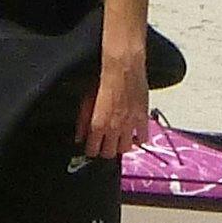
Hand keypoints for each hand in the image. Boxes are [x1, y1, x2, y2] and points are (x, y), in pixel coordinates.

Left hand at [78, 45, 153, 162]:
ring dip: (120, 146)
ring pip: (125, 149)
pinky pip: (142, 138)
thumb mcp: (86, 101)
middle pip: (109, 153)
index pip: (92, 151)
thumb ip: (82, 122)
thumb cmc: (104, 80)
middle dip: (105, 150)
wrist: (123, 69)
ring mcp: (129, 125)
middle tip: (104, 144)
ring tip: (118, 140)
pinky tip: (133, 135)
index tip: (91, 147)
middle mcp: (114, 129)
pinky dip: (138, 139)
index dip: (91, 150)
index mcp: (98, 125)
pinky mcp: (142, 119)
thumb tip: (79, 137)